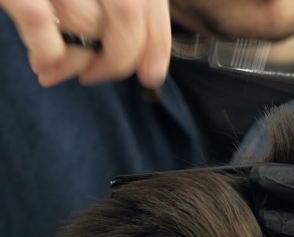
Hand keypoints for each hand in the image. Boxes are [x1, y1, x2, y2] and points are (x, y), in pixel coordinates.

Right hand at [0, 0, 170, 87]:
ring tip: (60, 69)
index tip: (152, 73)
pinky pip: (38, 22)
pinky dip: (48, 54)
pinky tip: (43, 65)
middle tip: (97, 75)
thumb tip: (148, 65)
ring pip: (85, 21)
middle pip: (128, 13)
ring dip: (78, 60)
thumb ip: (119, 12)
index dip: (158, 43)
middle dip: (119, 57)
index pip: (151, 2)